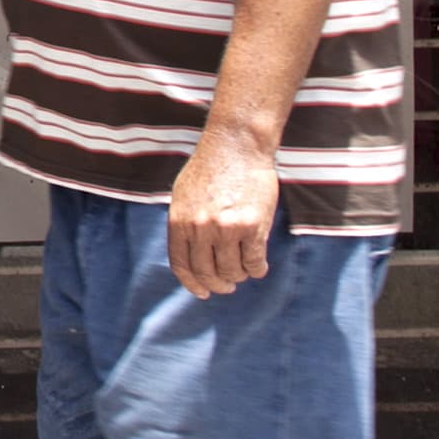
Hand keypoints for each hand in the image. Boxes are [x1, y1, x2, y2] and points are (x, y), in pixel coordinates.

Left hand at [168, 129, 278, 297]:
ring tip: (243, 271)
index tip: (202, 292)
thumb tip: (188, 256)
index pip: (182, 265)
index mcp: (179, 221)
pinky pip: (254, 262)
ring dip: (239, 276)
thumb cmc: (211, 168)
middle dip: (218, 285)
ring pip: (232, 271)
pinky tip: (258, 266)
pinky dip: (257, 269)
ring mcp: (226, 229)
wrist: (236, 145)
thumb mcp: (184, 196)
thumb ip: (184, 224)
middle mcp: (200, 228)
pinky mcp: (252, 226)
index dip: (192, 284)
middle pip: (207, 273)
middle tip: (227, 285)